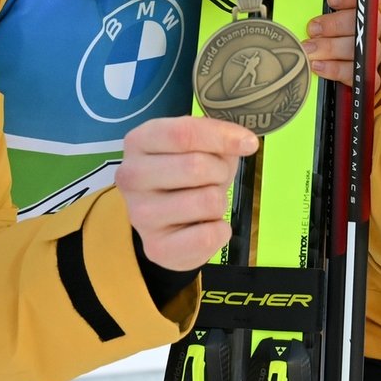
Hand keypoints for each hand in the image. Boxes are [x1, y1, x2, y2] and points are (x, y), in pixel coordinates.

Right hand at [116, 116, 255, 271]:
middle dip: (220, 172)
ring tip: (204, 204)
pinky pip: (208, 236)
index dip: (222, 137)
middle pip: (196, 166)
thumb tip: (245, 142)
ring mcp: (140, 215)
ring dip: (219, 202)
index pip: (183, 133)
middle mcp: (131, 177)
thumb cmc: (185, 175)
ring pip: (207, 201)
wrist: (168, 224)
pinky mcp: (156, 247)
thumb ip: (217, 137)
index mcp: (139, 142)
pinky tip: (205, 226)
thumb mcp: (200, 146)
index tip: (249, 143)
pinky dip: (220, 230)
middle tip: (215, 179)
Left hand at [310, 0, 380, 87]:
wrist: (326, 66)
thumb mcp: (319, 12)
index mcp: (365, 8)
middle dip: (335, 25)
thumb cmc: (321, 33)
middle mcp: (372, 29)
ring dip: (331, 48)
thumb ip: (318, 3)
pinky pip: (357, 73)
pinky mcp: (366, 73)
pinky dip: (336, 69)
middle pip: (364, 23)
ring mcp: (372, 52)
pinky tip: (319, 66)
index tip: (331, 1)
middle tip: (313, 29)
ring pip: (359, 48)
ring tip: (309, 49)